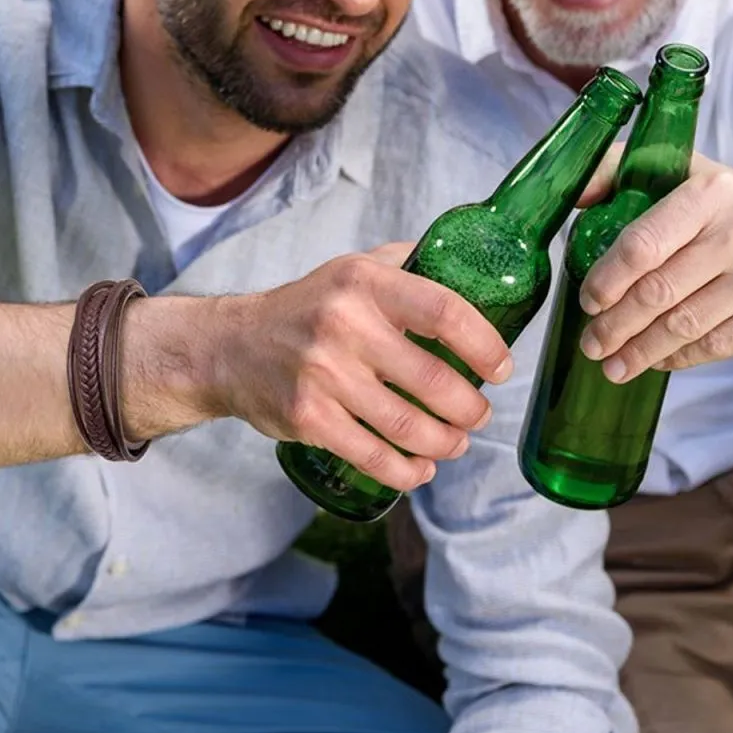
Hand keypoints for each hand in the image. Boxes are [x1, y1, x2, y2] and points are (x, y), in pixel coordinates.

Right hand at [201, 247, 511, 491]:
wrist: (230, 347)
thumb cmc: (307, 307)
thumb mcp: (353, 268)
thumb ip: (407, 264)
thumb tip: (468, 261)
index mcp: (365, 282)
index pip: (444, 311)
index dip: (484, 344)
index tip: (502, 369)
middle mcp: (344, 324)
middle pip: (433, 379)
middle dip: (471, 408)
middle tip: (480, 414)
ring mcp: (323, 374)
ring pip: (408, 425)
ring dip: (446, 442)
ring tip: (458, 442)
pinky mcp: (307, 418)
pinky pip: (372, 455)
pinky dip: (407, 470)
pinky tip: (421, 468)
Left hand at [578, 155, 732, 377]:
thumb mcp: (688, 171)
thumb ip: (624, 171)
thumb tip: (575, 195)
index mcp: (710, 194)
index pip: (644, 244)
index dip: (608, 279)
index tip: (588, 300)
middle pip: (660, 292)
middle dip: (616, 325)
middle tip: (591, 343)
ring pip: (685, 326)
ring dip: (641, 351)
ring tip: (613, 364)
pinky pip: (717, 346)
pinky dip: (680, 358)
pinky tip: (656, 361)